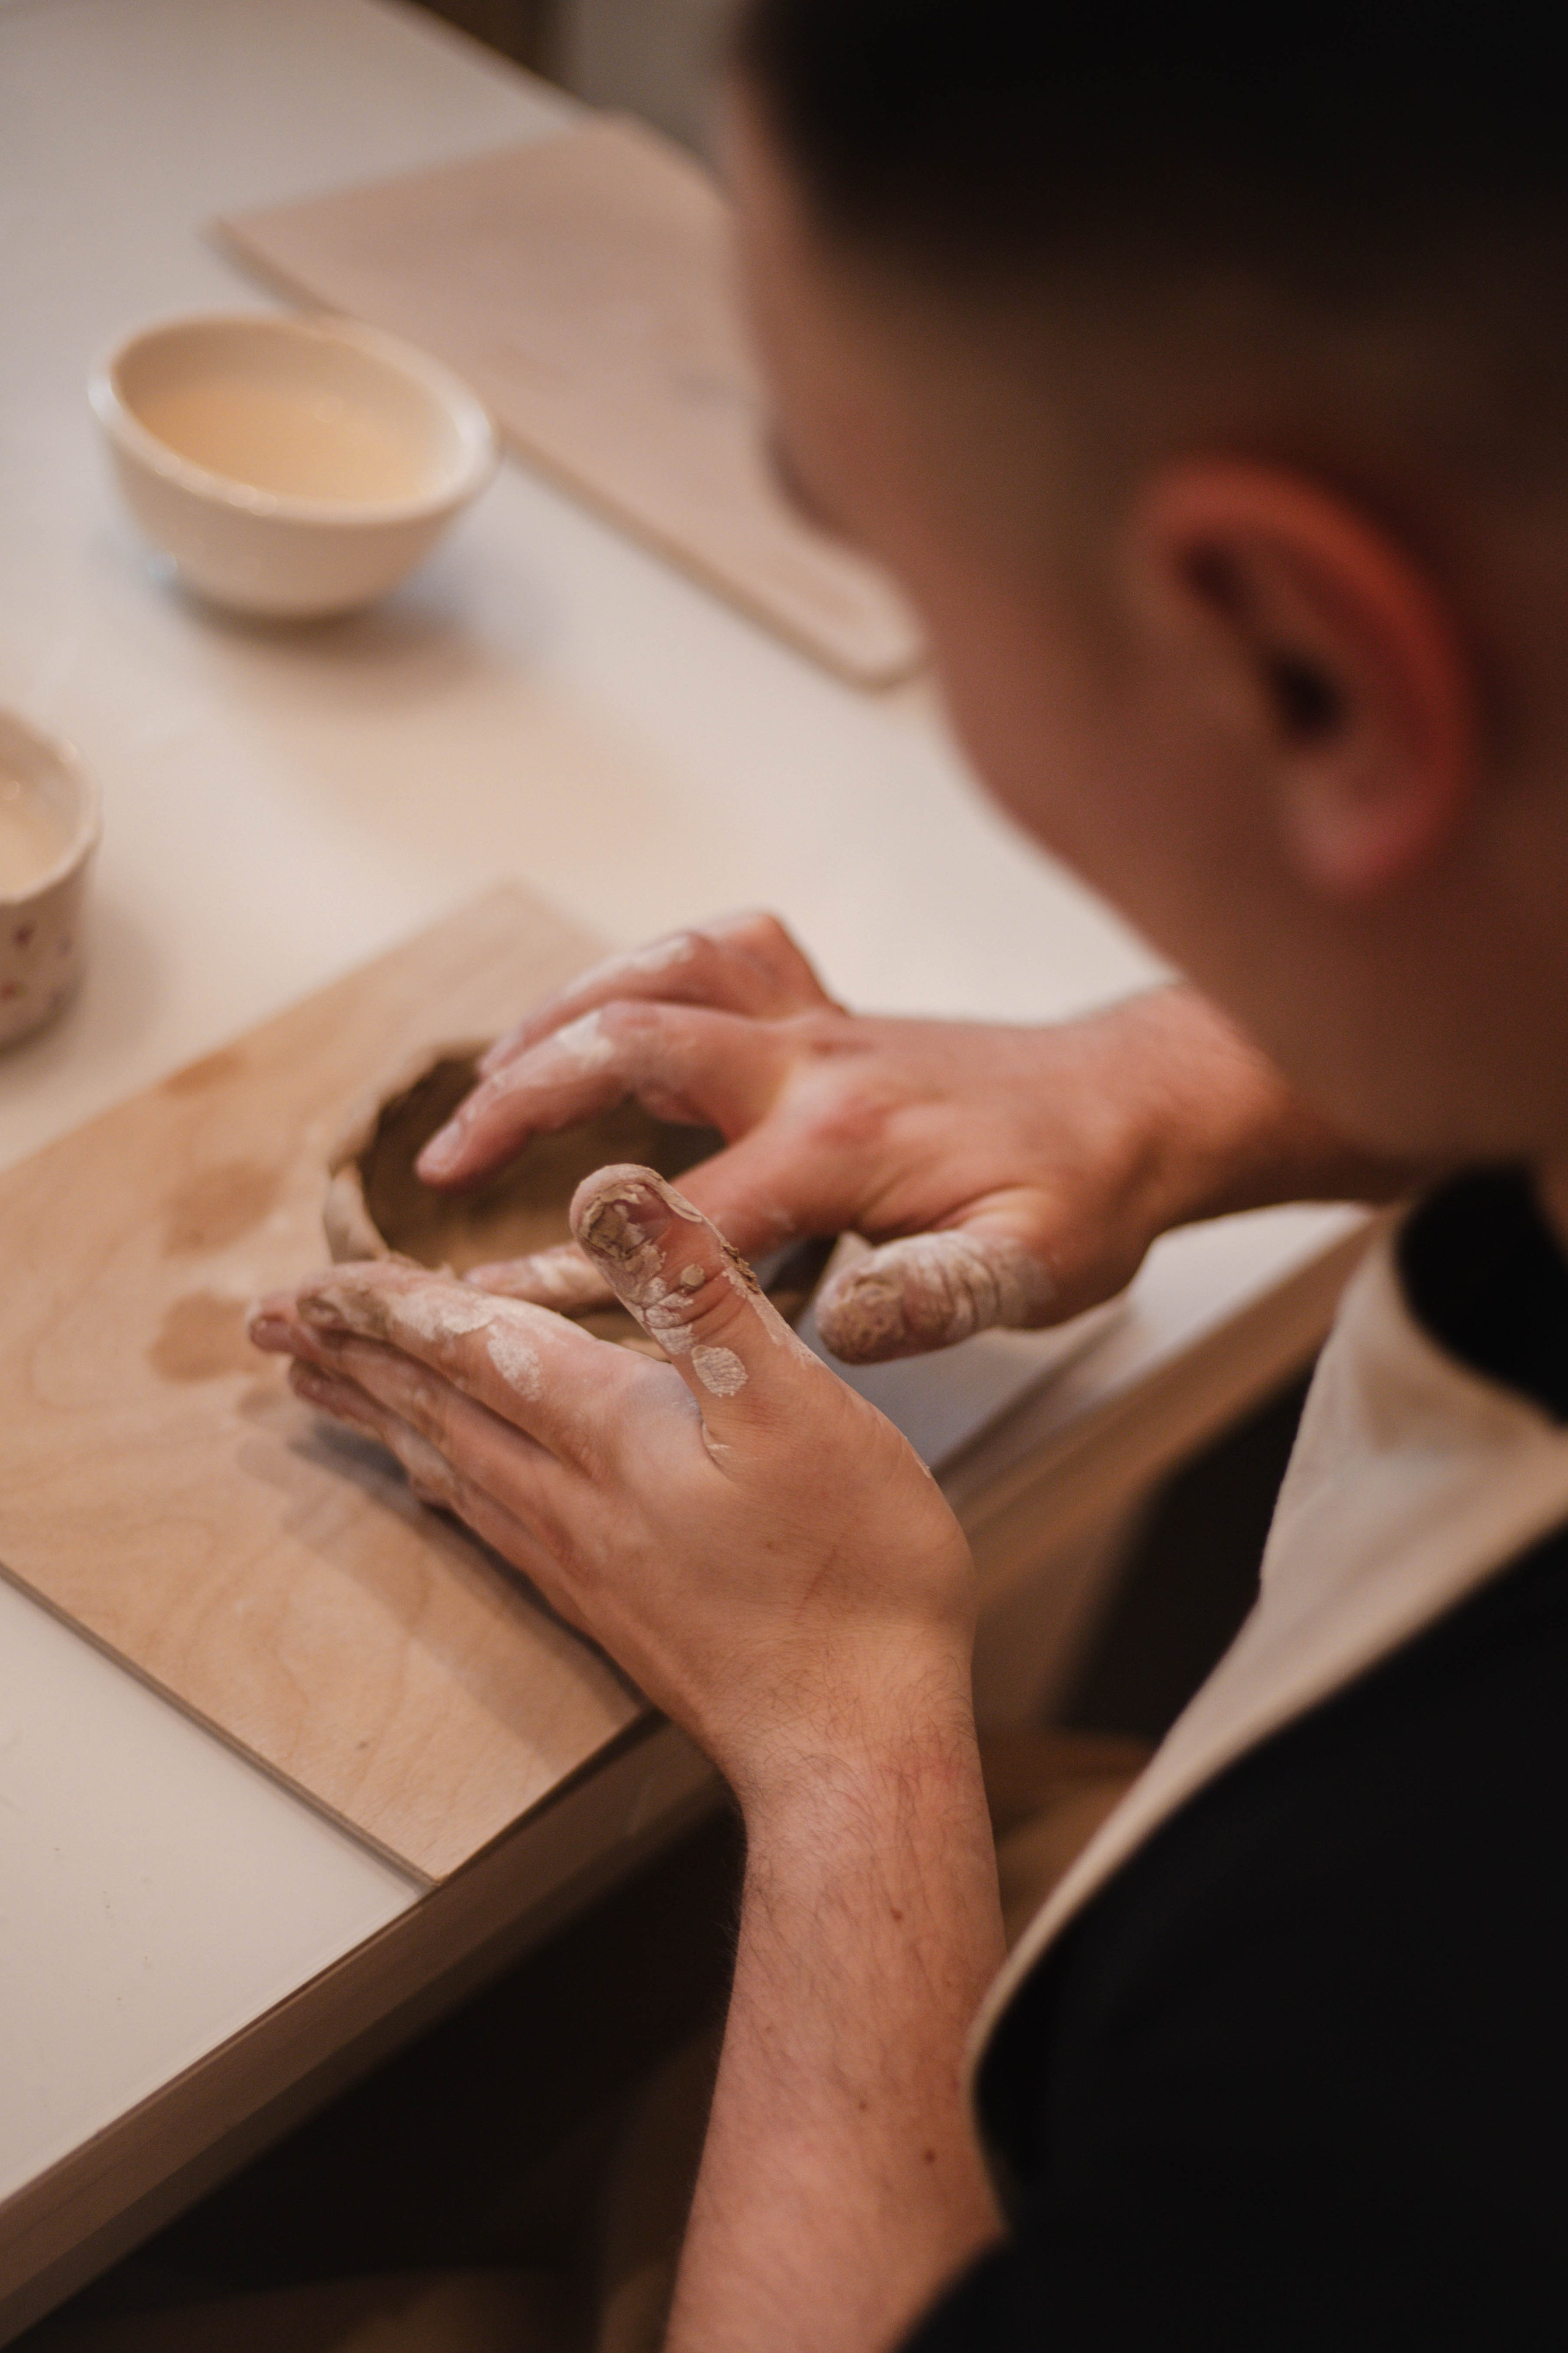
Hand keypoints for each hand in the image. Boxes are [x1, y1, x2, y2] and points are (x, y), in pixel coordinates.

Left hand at [249, 1163, 975, 1801]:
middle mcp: (568, 1497)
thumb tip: (608, 1188)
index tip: (308, 1284)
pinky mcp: (606, 1606)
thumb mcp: (794, 1402)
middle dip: (350, 1356)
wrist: (850, 1744)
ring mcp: (580, 1560)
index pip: (466, 1348)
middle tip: (270, 1328)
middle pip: (431, 1409)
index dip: (386, 1305)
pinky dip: (439, 1479)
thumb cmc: (847, 1573)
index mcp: (606, 1432)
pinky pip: (487, 1521)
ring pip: (449, 1467)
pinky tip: (439, 1481)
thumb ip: (698, 1292)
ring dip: (380, 1416)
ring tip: (322, 1388)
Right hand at [411, 913, 1408, 1361]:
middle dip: (520, 1102)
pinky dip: (647, 966)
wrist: (1143, 1104)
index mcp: (849, 1139)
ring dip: (559, 1014)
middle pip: (632, 1045)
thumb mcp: (1038, 1270)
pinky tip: (605, 1012)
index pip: (683, 1209)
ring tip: (482, 1078)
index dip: (584, 1261)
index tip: (498, 1302)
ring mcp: (819, 1019)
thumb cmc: (1088, 1193)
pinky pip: (721, 950)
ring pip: (660, 971)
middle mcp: (817, 1059)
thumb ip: (940, 1297)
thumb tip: (840, 1331)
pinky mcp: (830, 1005)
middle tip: (440, 1172)